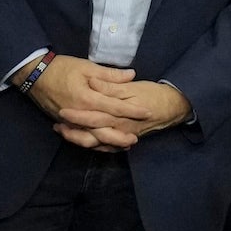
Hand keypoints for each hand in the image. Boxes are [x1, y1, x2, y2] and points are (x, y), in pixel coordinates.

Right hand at [19, 56, 147, 150]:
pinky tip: (102, 143)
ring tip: (122, 145)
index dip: (133, 110)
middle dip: (121, 135)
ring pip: (92, 138)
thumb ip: (109, 74)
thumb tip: (131, 75)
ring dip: (108, 143)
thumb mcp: (86, 66)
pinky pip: (81, 138)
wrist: (33, 74)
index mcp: (87, 98)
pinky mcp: (64, 123)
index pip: (115, 107)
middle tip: (137, 138)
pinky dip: (93, 142)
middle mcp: (80, 114)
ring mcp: (71, 121)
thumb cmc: (61, 68)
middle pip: (105, 130)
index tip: (148, 112)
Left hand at [57, 79, 191, 145]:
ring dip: (79, 139)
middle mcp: (120, 129)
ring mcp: (122, 137)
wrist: (174, 106)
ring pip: (97, 144)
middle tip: (56, 126)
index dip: (77, 116)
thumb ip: (111, 86)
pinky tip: (79, 138)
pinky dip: (91, 144)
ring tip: (62, 131)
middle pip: (93, 136)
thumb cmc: (152, 93)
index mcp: (120, 115)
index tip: (61, 112)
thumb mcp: (131, 87)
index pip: (95, 117)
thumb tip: (93, 83)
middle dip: (73, 133)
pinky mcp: (124, 139)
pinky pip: (106, 147)